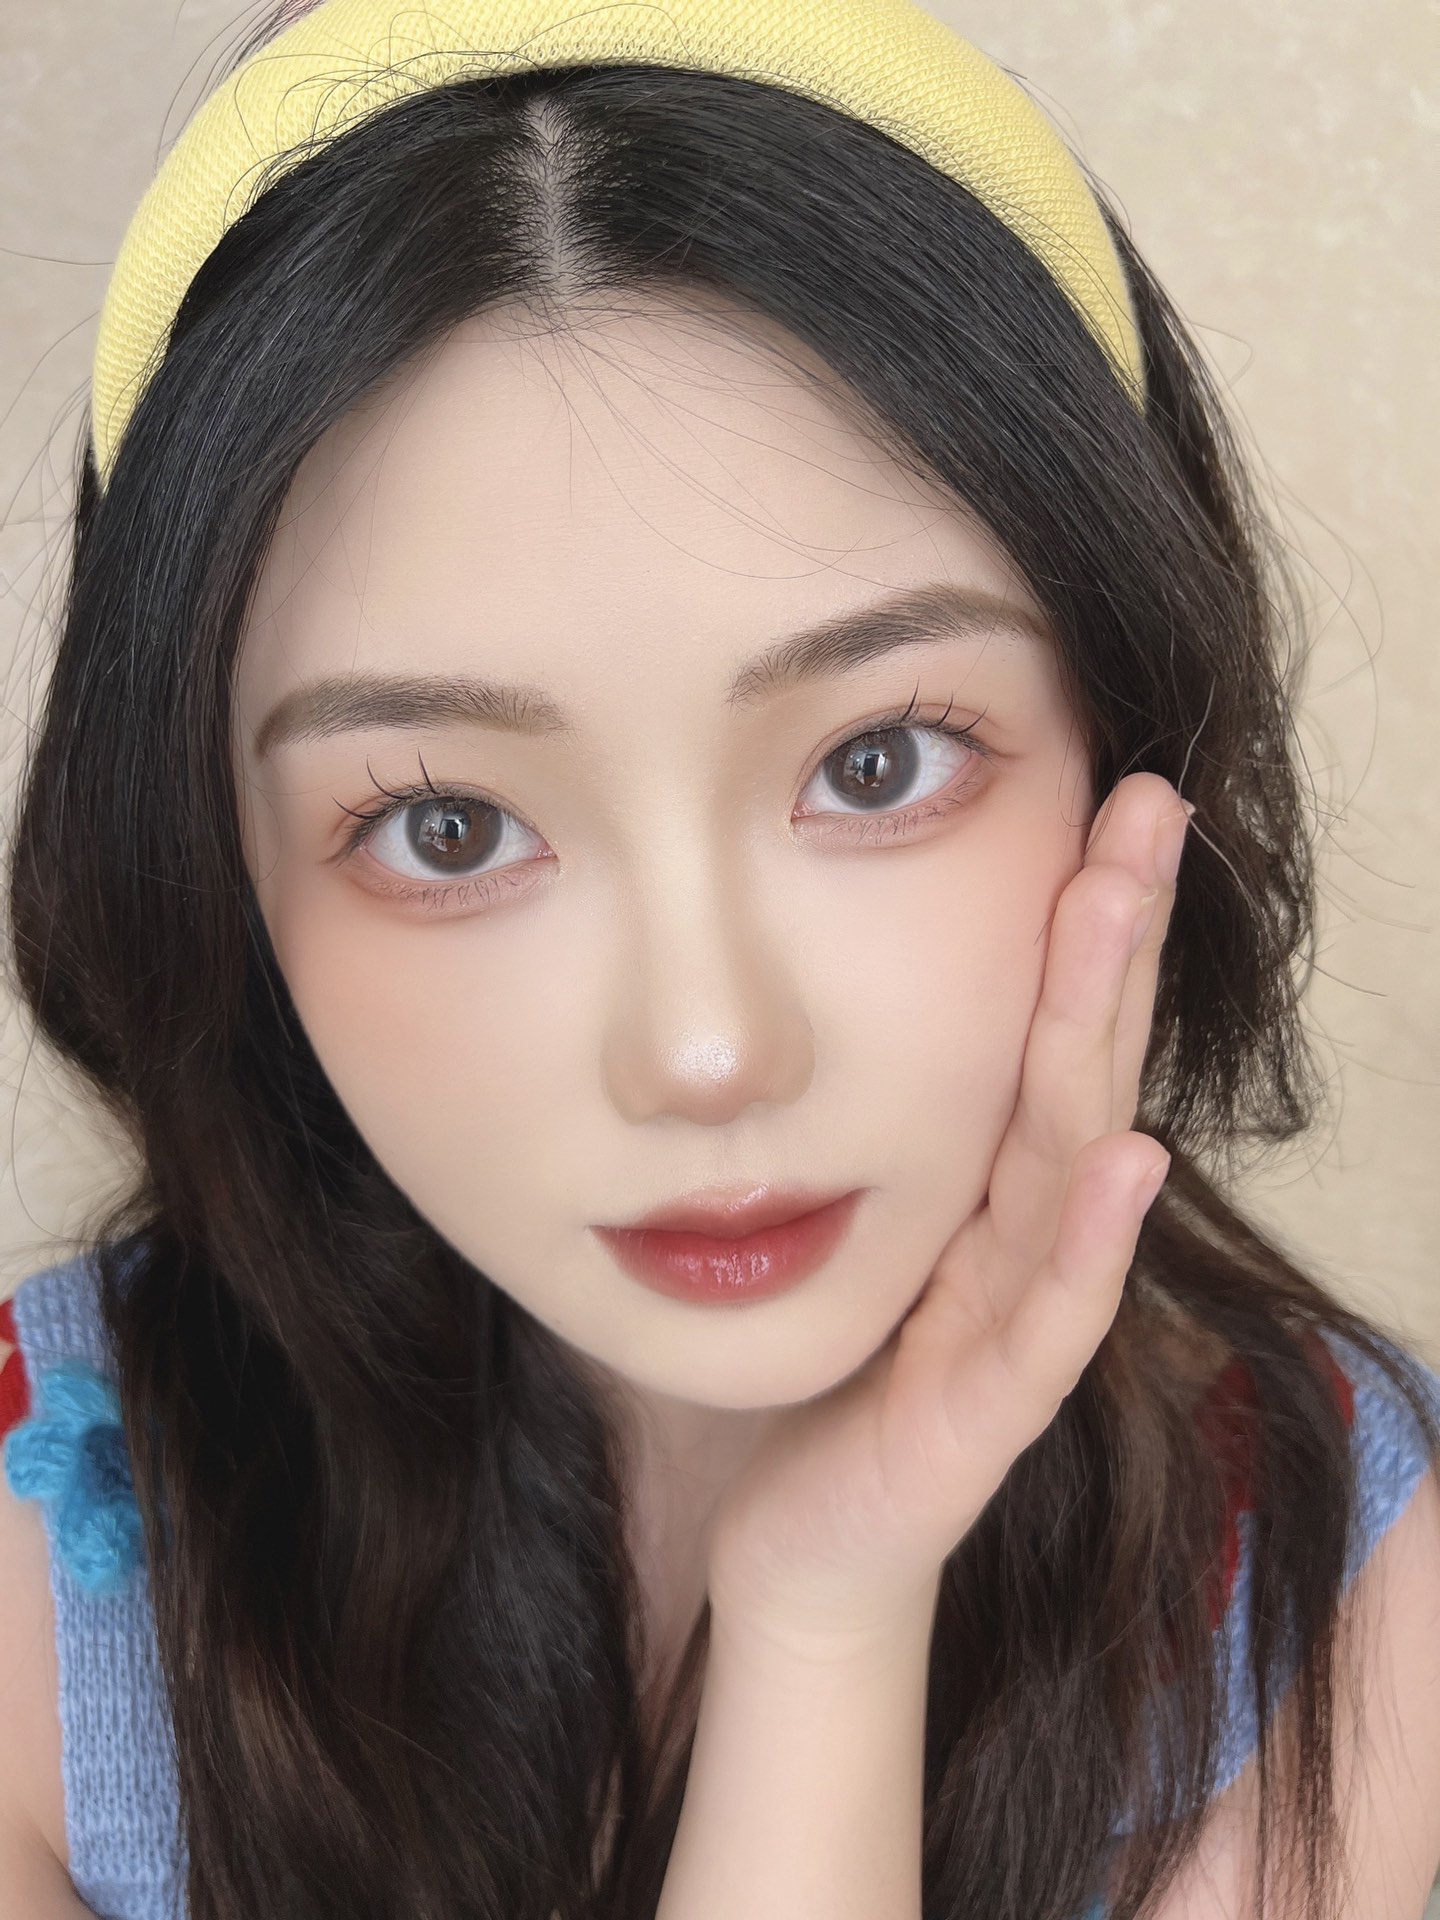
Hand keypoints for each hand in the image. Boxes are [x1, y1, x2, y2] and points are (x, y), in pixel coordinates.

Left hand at [705, 773, 1191, 1659]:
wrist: (808, 1535)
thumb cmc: (836, 1365)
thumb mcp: (857, 1214)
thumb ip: (875, 1114)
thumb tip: (828, 962)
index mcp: (981, 1178)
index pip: (1045, 1028)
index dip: (1080, 916)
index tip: (1102, 786)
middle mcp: (1021, 1231)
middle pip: (1076, 1061)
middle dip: (1111, 931)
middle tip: (1147, 798)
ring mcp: (1016, 1319)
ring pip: (1073, 1159)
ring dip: (1102, 1033)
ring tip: (1125, 909)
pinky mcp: (989, 1411)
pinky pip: (1048, 1321)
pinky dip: (1090, 1241)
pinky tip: (1128, 1158)